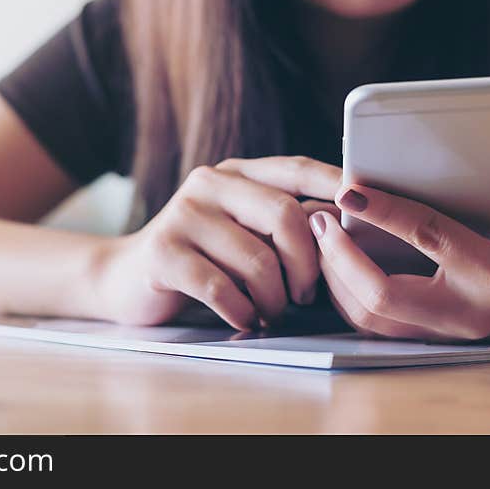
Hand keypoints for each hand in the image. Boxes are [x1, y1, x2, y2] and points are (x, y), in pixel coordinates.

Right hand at [93, 156, 341, 330]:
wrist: (126, 278)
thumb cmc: (201, 258)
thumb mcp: (242, 230)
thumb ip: (283, 223)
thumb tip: (345, 224)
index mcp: (235, 173)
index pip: (295, 168)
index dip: (334, 184)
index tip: (364, 206)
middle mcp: (209, 184)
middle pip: (284, 215)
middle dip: (307, 264)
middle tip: (305, 294)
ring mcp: (183, 216)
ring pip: (257, 259)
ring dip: (274, 299)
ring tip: (270, 312)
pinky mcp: (163, 252)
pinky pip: (222, 289)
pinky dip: (242, 312)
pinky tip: (243, 320)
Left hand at [309, 165, 489, 341]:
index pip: (429, 239)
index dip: (385, 213)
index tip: (350, 192)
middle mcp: (465, 312)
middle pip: (381, 295)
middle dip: (340, 258)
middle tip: (320, 220)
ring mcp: (447, 332)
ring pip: (371, 318)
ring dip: (336, 280)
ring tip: (320, 239)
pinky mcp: (433, 337)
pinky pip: (375, 325)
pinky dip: (347, 296)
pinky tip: (335, 267)